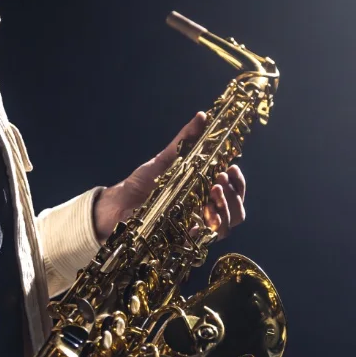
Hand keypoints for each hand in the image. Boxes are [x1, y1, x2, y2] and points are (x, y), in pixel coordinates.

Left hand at [93, 112, 246, 241]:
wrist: (117, 204)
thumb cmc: (141, 184)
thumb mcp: (165, 159)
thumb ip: (185, 140)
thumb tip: (202, 116)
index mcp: (204, 194)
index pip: (232, 192)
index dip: (238, 182)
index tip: (232, 167)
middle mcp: (204, 213)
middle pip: (237, 211)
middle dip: (235, 193)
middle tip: (221, 177)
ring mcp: (196, 228)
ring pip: (227, 226)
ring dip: (227, 207)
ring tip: (214, 189)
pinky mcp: (185, 240)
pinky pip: (208, 238)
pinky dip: (212, 224)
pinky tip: (206, 210)